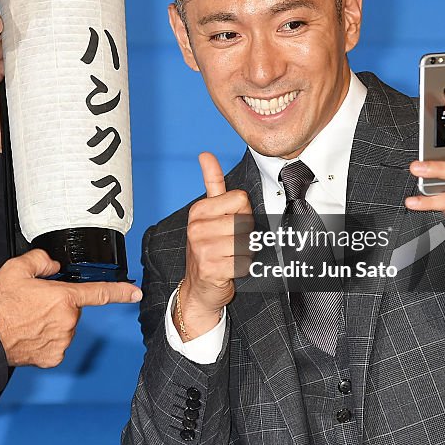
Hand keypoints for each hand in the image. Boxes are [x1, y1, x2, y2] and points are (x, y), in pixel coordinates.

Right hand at [0, 249, 141, 367]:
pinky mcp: (53, 357)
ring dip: (52, 322)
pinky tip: (29, 335)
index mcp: (63, 298)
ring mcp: (61, 342)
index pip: (99, 293)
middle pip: (72, 308)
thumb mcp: (16, 268)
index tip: (136, 292)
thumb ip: (41, 260)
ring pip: (64, 326)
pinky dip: (46, 339)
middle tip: (33, 303)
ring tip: (27, 320)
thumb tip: (53, 266)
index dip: (121, 291)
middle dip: (58, 304)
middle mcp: (67, 322)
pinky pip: (56, 344)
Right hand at [178, 152, 254, 339]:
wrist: (198, 289)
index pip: (241, 199)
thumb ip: (212, 182)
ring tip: (229, 257)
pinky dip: (243, 269)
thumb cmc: (210, 250)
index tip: (230, 226)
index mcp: (199, 210)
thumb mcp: (208, 214)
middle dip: (245, 236)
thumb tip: (206, 155)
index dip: (244, 214)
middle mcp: (197, 227)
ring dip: (245, 254)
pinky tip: (229, 270)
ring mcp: (202, 248)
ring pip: (247, 243)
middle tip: (230, 245)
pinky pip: (244, 262)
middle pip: (246, 221)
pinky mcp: (211, 269)